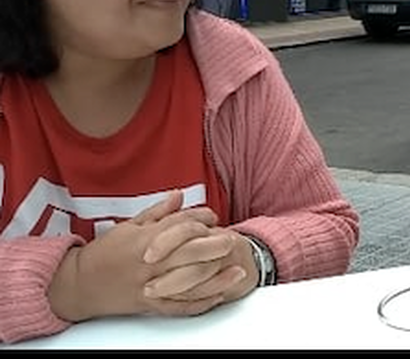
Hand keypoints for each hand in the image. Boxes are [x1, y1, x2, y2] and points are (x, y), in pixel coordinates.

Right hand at [49, 191, 242, 320]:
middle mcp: (151, 262)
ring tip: (238, 272)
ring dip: (216, 277)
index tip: (213, 216)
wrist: (79, 285)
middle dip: (215, 246)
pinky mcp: (149, 305)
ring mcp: (151, 285)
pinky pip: (178, 306)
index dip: (200, 219)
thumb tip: (180, 195)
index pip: (179, 226)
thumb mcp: (128, 226)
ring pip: (189, 282)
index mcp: (146, 240)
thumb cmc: (104, 253)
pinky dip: (200, 303)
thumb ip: (157, 212)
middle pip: (190, 252)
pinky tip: (218, 297)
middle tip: (234, 241)